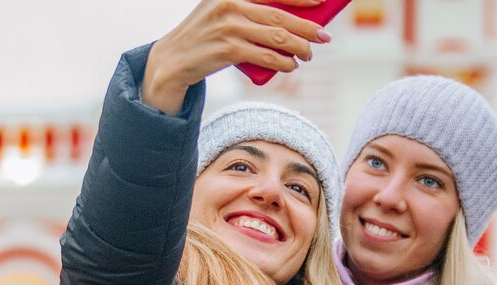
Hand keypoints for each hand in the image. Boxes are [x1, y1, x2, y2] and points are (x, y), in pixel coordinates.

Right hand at [143, 0, 331, 113]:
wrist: (172, 59)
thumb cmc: (205, 36)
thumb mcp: (221, 12)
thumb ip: (248, 10)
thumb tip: (290, 20)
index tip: (321, 1)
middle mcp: (229, 4)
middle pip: (279, 16)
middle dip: (307, 27)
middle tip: (323, 36)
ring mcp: (228, 27)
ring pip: (277, 37)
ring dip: (300, 48)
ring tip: (308, 54)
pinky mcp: (228, 50)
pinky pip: (266, 56)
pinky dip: (283, 63)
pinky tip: (291, 65)